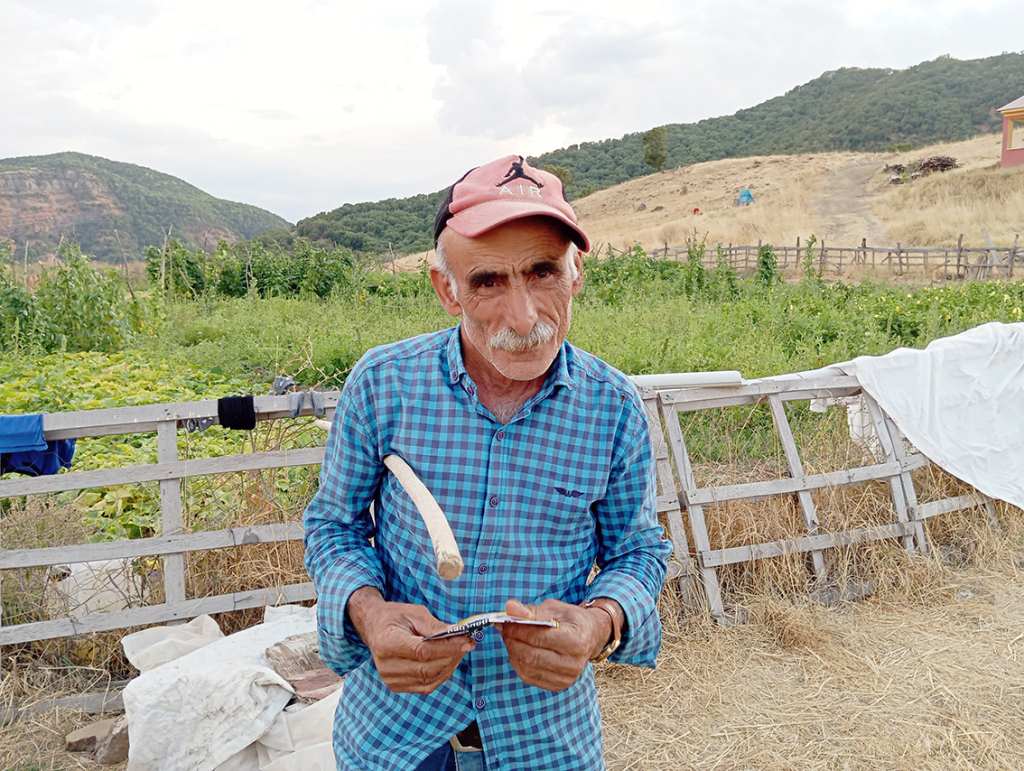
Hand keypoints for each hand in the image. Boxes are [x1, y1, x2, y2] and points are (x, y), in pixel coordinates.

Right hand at [347, 587, 475, 693]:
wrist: (373, 627)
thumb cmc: (394, 617)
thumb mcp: (414, 613)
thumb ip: (435, 626)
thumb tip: (458, 635)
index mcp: (387, 642)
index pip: (422, 651)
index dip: (448, 648)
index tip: (467, 641)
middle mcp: (386, 665)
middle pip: (427, 668)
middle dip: (452, 657)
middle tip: (467, 644)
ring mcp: (390, 679)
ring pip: (429, 680)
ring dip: (449, 667)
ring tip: (459, 652)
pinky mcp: (396, 686)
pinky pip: (425, 687)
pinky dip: (441, 676)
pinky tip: (448, 662)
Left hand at [498, 597, 618, 691]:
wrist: (590, 636)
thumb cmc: (571, 620)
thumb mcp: (554, 608)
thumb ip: (530, 610)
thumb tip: (509, 607)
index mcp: (576, 640)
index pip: (538, 637)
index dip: (517, 629)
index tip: (505, 620)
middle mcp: (573, 663)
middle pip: (531, 655)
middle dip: (512, 641)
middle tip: (503, 629)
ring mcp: (566, 677)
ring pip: (528, 668)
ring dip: (513, 651)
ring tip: (509, 638)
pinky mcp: (558, 685)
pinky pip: (529, 677)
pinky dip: (518, 663)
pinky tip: (517, 651)